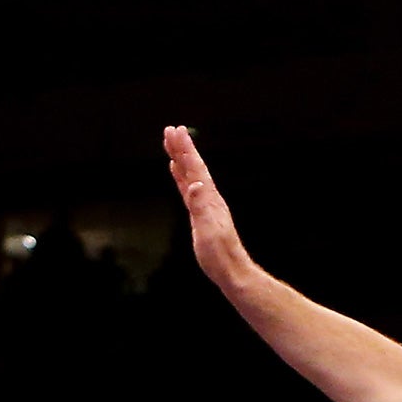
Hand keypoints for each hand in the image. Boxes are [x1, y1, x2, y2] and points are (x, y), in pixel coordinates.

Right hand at [164, 125, 249, 286]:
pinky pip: (188, 190)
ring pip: (190, 176)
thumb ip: (200, 206)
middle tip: (170, 129)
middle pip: (193, 167)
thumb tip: (194, 184)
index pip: (195, 169)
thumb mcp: (207, 230)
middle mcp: (208, 198)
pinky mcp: (201, 214)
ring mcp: (206, 205)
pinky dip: (182, 177)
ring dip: (181, 160)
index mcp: (209, 199)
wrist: (231, 272)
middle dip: (182, 148)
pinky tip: (177, 172)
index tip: (175, 131)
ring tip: (171, 145)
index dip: (184, 150)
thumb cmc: (219, 255)